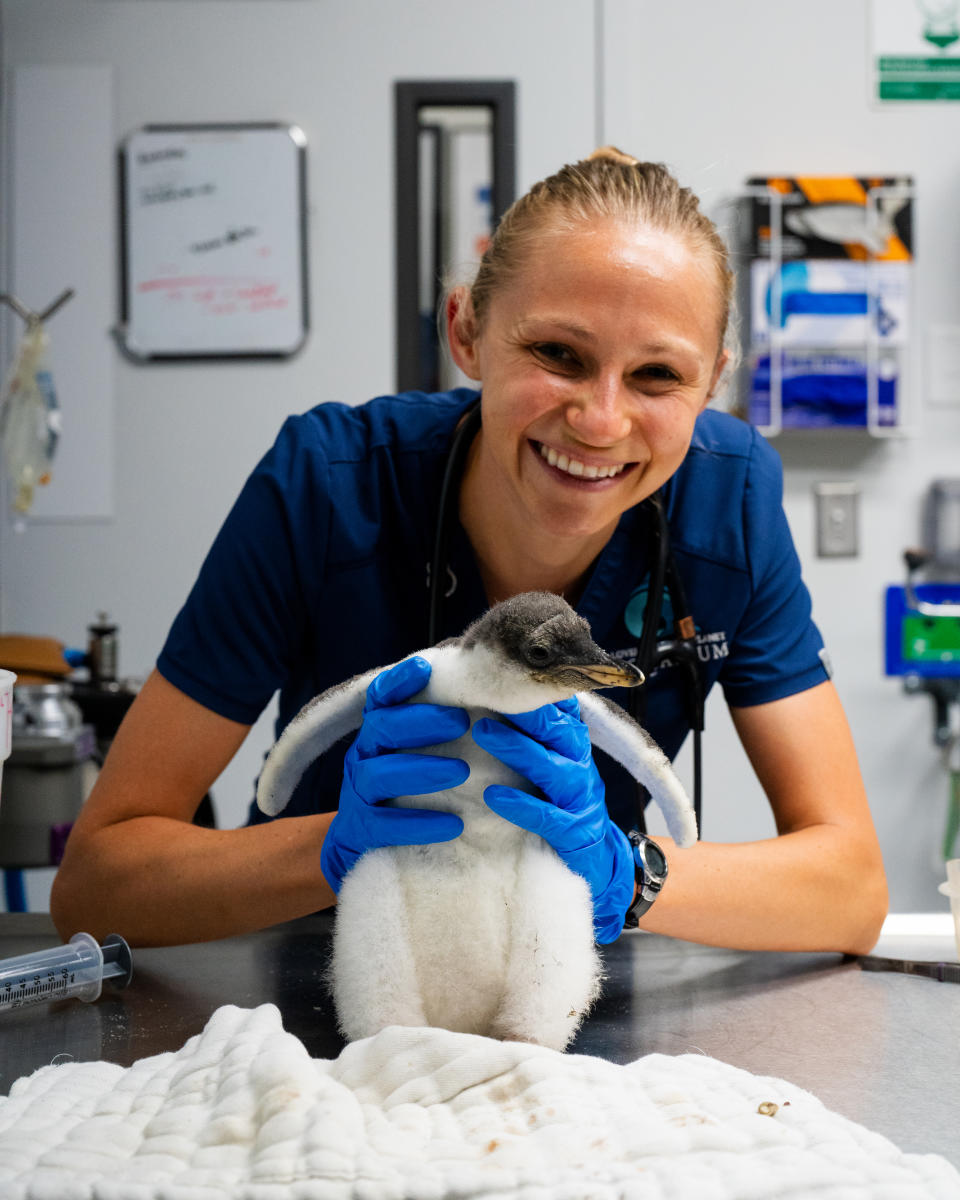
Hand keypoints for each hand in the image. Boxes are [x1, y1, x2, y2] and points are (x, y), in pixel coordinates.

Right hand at [321, 656, 468, 890]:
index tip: (425, 667)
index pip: (381, 698)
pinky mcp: (360, 829)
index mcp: (378, 732)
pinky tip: (453, 825)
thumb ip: (445, 730)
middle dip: (421, 721)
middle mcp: (363, 755)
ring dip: (422, 770)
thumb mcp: (419, 756)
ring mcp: (357, 793)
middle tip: (462, 721)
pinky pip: (383, 824)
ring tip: (462, 772)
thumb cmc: (408, 792)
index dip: (399, 681)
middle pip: (381, 727)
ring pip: (378, 774)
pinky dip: (419, 823)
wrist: (367, 850)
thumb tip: (496, 700)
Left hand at [471, 698, 634, 942]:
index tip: (503, 671)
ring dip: (517, 748)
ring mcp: (580, 799)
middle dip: (525, 711)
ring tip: (482, 731)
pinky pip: (548, 816)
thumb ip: (532, 734)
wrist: (594, 860)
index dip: (537, 690)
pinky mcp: (575, 833)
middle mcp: (581, 765)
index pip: (560, 709)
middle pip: (559, 731)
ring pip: (553, 768)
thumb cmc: (559, 803)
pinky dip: (520, 804)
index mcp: (573, 744)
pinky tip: (493, 795)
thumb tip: (491, 696)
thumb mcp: (549, 763)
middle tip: (488, 693)